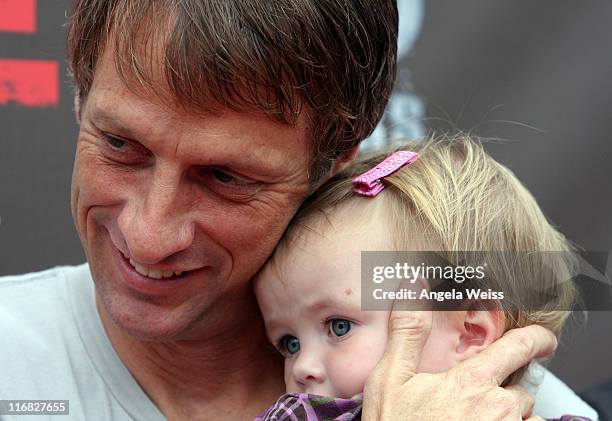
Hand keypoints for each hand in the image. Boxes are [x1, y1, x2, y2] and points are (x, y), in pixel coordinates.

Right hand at [362, 302, 556, 419]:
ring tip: (472, 419)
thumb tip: (412, 286)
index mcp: (472, 383)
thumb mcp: (389, 379)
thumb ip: (406, 332)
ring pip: (523, 418)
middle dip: (504, 389)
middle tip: (475, 397)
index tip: (544, 339)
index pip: (520, 348)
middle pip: (521, 389)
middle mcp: (497, 410)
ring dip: (508, 416)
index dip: (537, 339)